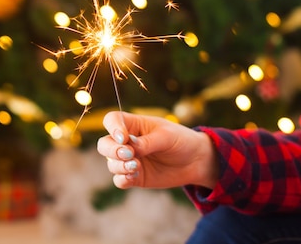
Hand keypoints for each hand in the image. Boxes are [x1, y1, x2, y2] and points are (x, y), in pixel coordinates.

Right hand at [97, 111, 218, 189]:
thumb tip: (130, 148)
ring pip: (110, 163)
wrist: (195, 161)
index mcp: (134, 124)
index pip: (112, 120)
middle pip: (105, 144)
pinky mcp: (134, 177)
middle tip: (129, 154)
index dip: (112, 128)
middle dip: (112, 150)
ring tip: (135, 166)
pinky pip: (119, 180)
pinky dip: (122, 179)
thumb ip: (147, 142)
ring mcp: (129, 160)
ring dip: (119, 165)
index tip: (123, 137)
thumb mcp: (166, 136)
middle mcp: (127, 142)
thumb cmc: (181, 141)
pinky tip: (133, 177)